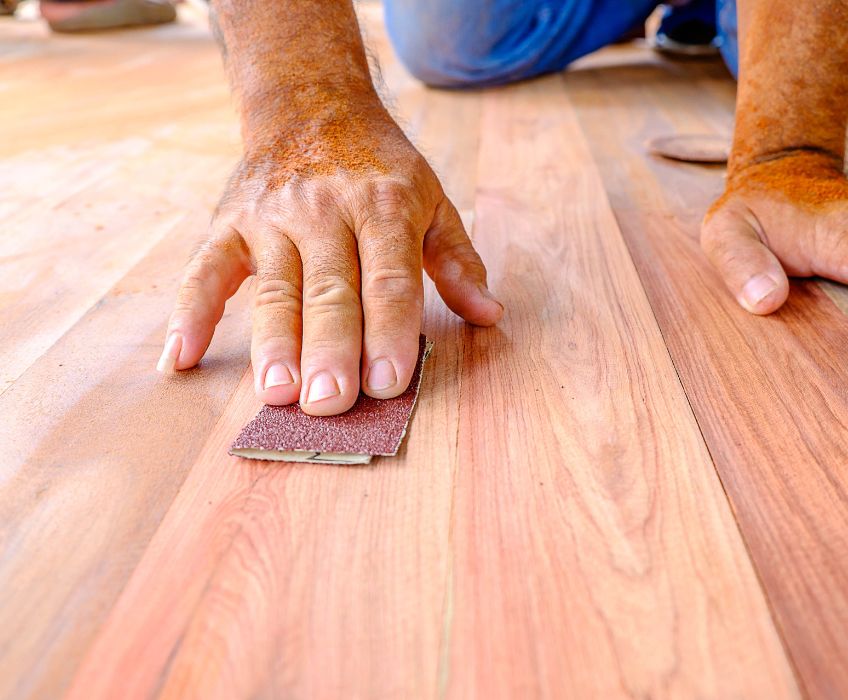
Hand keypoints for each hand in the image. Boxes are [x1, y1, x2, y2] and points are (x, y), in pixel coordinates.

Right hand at [159, 102, 502, 413]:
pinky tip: (180, 359)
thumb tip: (489, 314)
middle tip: (329, 403)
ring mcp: (271, 217)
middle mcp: (325, 210)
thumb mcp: (432, 199)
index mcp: (384, 205)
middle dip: (330, 348)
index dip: (389, 330)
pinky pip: (204, 271)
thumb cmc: (380, 166)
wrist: (310, 105)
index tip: (389, 381)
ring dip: (273, 343)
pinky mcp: (229, 223)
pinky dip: (189, 313)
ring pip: (274, 288)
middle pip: (330, 289)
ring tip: (277, 393)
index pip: (389, 278)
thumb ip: (457, 260)